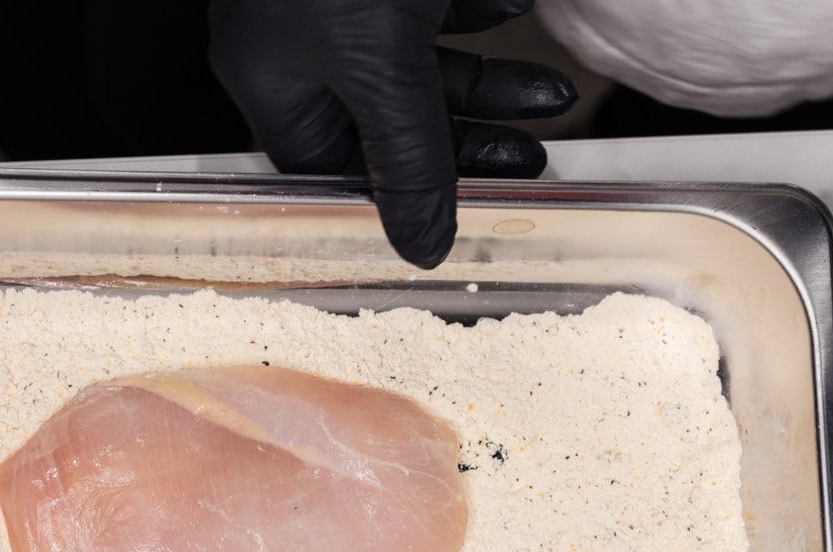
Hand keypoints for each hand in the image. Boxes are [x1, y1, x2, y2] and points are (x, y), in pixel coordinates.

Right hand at [209, 0, 575, 268]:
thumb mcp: (382, 66)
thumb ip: (409, 159)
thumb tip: (420, 247)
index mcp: (277, 86)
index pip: (340, 171)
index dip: (406, 195)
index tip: (472, 207)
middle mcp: (300, 48)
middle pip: (389, 122)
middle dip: (470, 137)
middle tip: (534, 155)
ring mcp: (336, 3)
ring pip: (417, 63)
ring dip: (491, 78)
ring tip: (554, 92)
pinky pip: (425, 5)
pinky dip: (477, 10)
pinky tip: (516, 2)